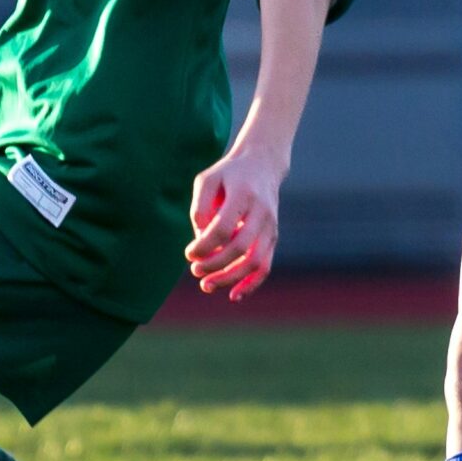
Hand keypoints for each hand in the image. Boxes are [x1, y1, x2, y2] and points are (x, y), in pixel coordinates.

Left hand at [184, 146, 285, 302]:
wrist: (263, 165)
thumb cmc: (228, 174)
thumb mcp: (207, 180)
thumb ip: (199, 208)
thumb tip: (200, 240)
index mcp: (243, 194)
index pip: (222, 228)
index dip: (203, 246)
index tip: (189, 252)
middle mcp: (261, 212)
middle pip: (239, 248)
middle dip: (214, 265)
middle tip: (194, 270)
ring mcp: (271, 226)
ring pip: (255, 262)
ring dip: (230, 279)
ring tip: (206, 286)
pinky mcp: (273, 237)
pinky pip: (265, 266)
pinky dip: (250, 284)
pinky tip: (233, 295)